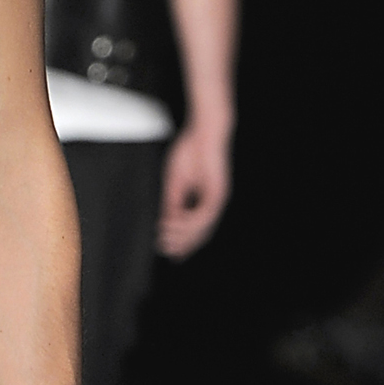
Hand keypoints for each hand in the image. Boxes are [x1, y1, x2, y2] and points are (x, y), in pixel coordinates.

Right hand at [158, 124, 230, 256]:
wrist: (204, 133)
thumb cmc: (190, 152)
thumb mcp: (174, 183)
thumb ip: (172, 204)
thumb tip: (166, 223)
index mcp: (203, 200)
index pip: (194, 229)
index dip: (182, 242)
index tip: (168, 251)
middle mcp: (212, 204)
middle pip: (199, 234)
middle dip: (181, 244)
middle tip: (165, 250)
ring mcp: (217, 200)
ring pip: (202, 228)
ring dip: (183, 236)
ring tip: (166, 240)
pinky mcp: (218, 194)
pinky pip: (204, 215)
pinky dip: (189, 223)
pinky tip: (175, 226)